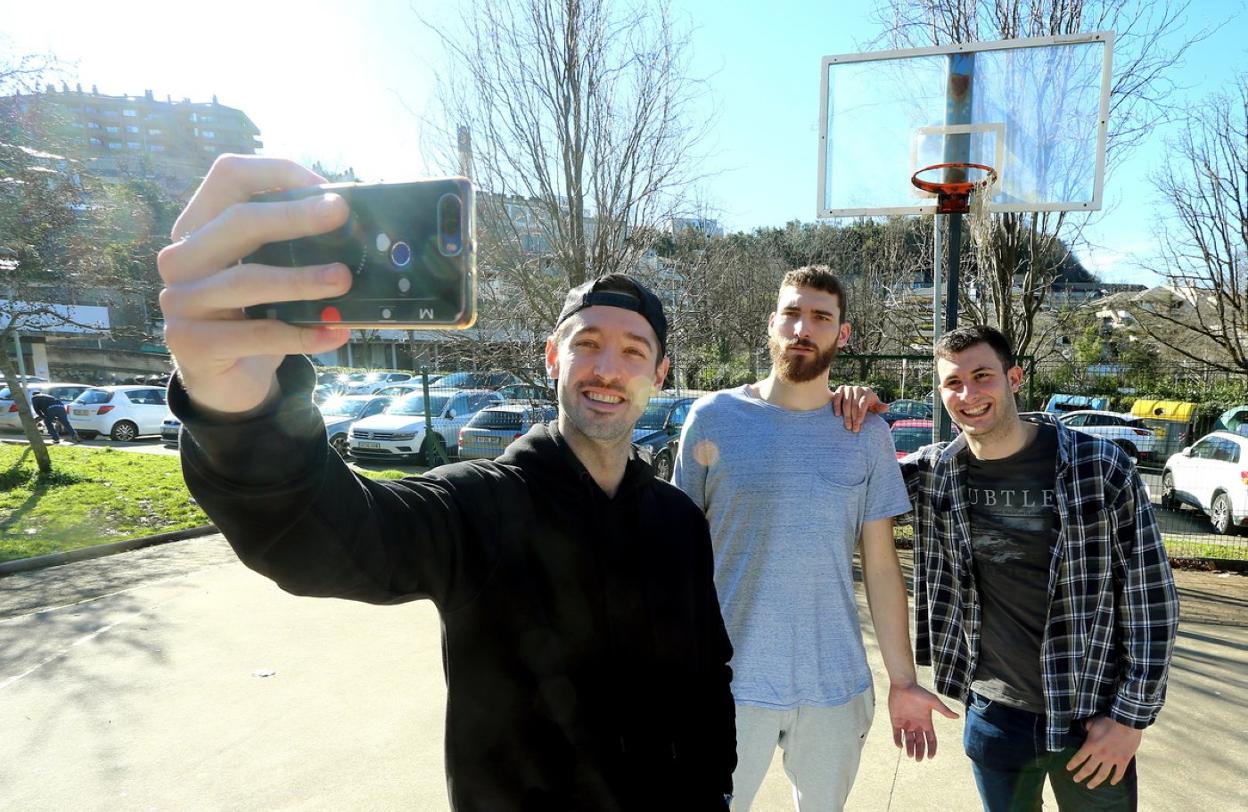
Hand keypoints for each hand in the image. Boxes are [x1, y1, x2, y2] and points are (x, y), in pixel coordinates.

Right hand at [157, 156, 353, 413]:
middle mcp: (181, 257)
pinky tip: (336, 332)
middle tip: (340, 214)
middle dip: (294, 216)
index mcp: (199, 225)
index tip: (325, 187)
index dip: (276, 173)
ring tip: (344, 279)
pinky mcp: (191, 345)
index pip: (229, 176)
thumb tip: (353, 224)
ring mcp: (180, 301)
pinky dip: (301, 334)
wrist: (225, 377)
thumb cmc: (255, 313)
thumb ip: (293, 245)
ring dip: (301, 279)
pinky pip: (256, 335)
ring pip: (245, 280)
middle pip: (236, 222)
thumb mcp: (269, 271)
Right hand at [830, 385, 886, 431]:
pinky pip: (837, 397)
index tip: (859, 423)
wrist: (855, 398)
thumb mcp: (874, 407)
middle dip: (853, 417)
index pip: (863, 403)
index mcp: (868, 392)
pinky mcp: (840, 389)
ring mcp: (849, 388)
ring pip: (846, 402)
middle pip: (854, 404)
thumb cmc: (867, 405)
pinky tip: (837, 415)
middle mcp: (858, 389)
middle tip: (852, 429)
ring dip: (846, 415)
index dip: (860, 413)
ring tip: (847, 425)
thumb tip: (887, 408)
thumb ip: (880, 408)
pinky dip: (837, 406)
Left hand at [888, 682, 958, 760]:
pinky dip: (897, 740)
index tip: (930, 757)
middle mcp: (917, 725)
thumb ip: (943, 710)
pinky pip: (896, 734)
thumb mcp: (933, 702)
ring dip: (910, 748)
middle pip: (920, 742)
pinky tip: (900, 746)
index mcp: (926, 723)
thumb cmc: (919, 692)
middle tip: (918, 760)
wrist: (903, 685)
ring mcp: (906, 724)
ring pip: (908, 740)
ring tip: (910, 756)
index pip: (931, 739)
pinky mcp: (896, 721)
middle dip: (920, 751)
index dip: (931, 748)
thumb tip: (957, 717)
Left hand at [1065, 716, 1141, 788]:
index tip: (1068, 769)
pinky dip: (1115, 779)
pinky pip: (1119, 774)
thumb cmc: (1109, 720)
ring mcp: (1112, 759)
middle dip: (1081, 776)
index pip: (1079, 758)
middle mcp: (1100, 755)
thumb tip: (1085, 729)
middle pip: (1088, 769)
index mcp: (1091, 745)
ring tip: (1090, 786)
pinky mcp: (1123, 761)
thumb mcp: (1093, 723)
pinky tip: (1112, 783)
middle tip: (1076, 780)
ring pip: (1102, 775)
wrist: (1127, 722)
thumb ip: (1087, 728)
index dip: (1073, 764)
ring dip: (1095, 781)